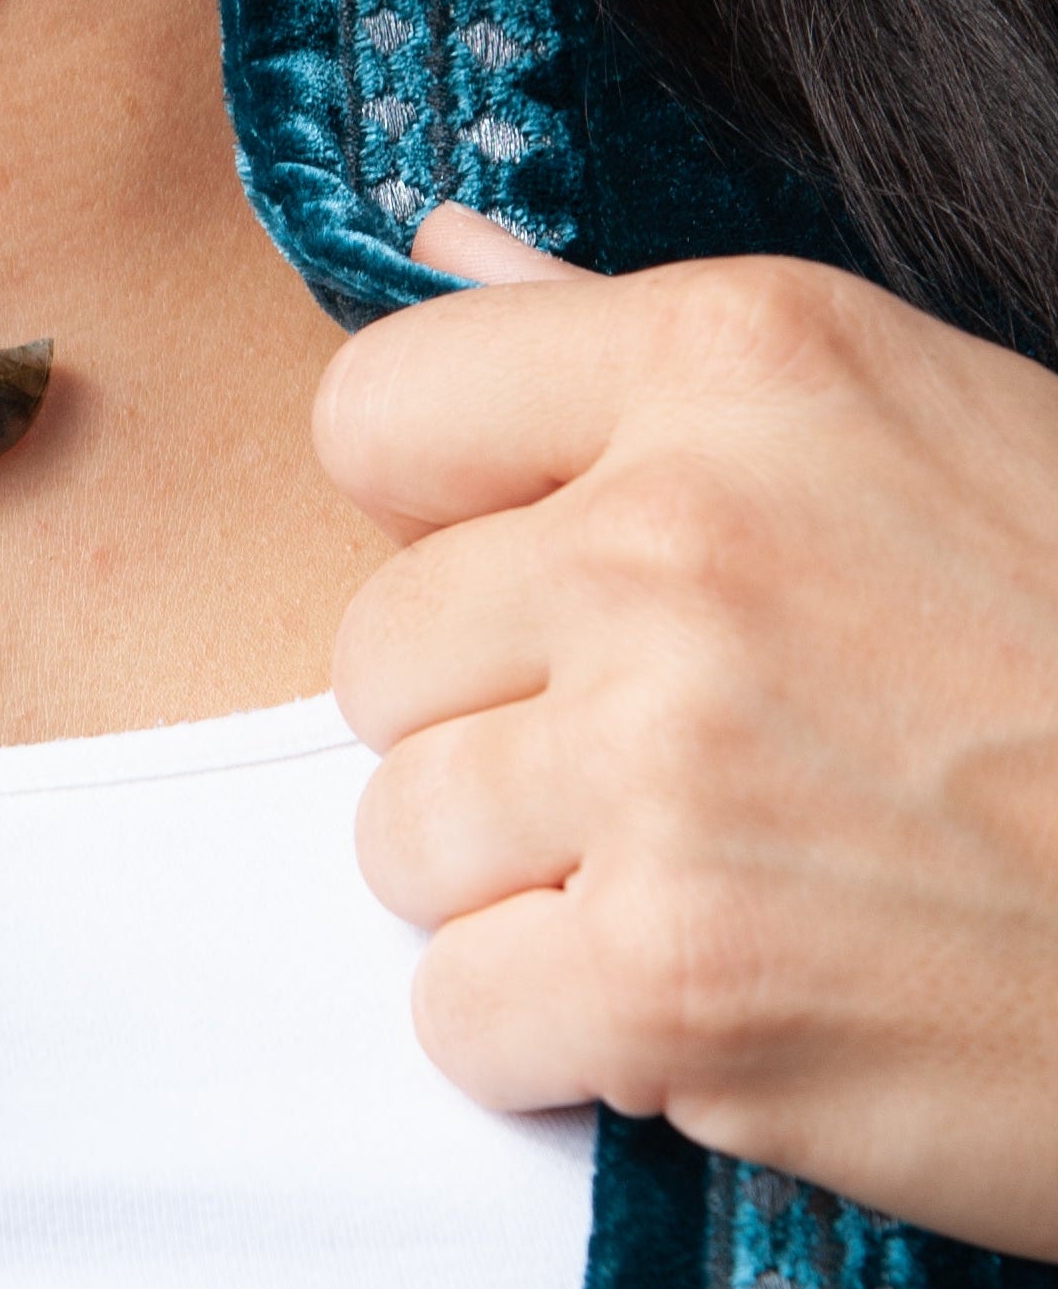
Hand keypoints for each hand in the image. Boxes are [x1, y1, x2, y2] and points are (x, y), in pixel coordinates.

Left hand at [317, 206, 1057, 1258]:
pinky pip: (461, 1012)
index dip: (430, 512)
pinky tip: (716, 1002)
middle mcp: (677, 541)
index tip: (522, 570)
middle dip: (493, 721)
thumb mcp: (914, 424)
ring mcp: (669, 762)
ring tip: (716, 874)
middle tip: (676, 760)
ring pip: (400, 836)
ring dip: (527, 885)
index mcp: (734, 362)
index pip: (374, 409)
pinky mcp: (680, 980)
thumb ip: (643, 353)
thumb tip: (438, 247)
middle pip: (379, 650)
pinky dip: (562, 1041)